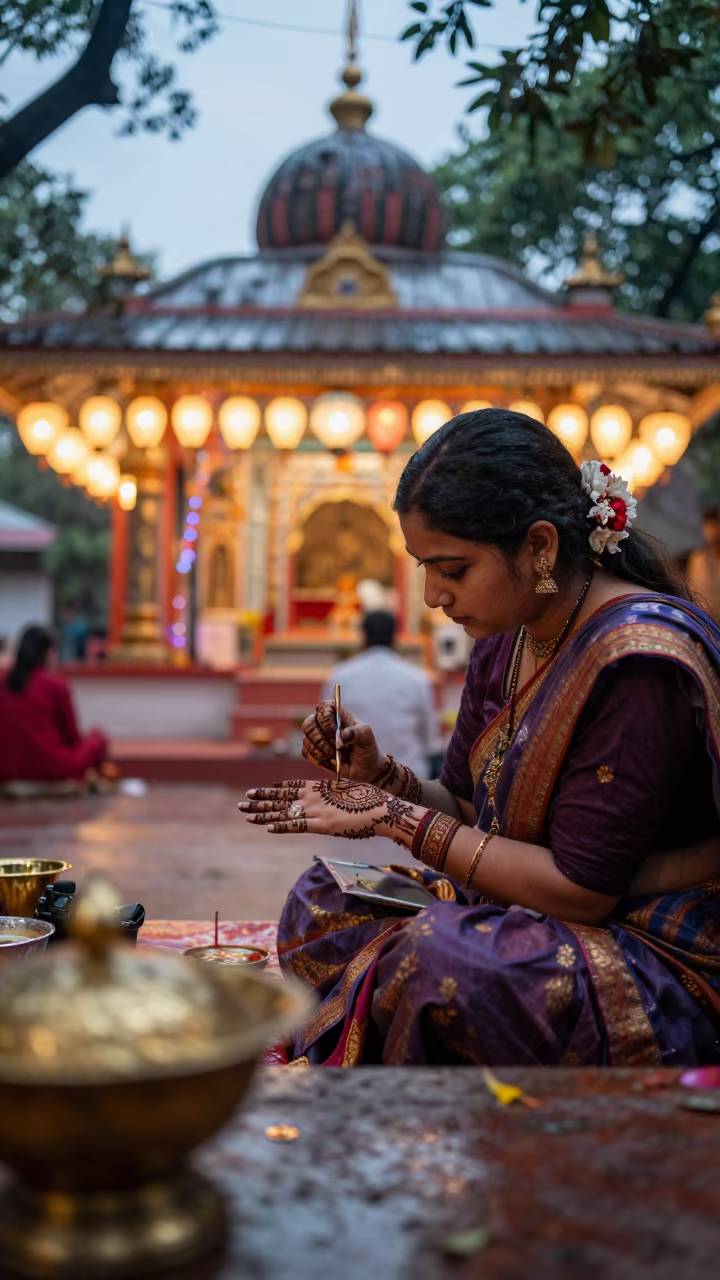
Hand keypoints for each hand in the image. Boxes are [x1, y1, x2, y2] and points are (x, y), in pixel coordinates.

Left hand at [238, 778, 419, 842]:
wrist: (381, 809)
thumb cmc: (371, 800)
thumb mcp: (349, 791)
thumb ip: (336, 794)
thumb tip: (333, 795)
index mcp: (321, 787)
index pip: (291, 786)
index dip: (273, 790)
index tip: (259, 791)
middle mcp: (314, 796)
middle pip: (281, 798)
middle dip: (260, 800)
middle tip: (242, 802)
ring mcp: (316, 810)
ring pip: (283, 812)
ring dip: (263, 813)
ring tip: (246, 813)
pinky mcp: (321, 825)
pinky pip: (296, 826)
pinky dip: (281, 826)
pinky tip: (266, 827)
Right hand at [301, 701, 383, 781]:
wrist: (365, 768)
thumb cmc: (366, 748)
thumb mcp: (367, 737)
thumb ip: (358, 732)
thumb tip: (342, 736)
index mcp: (338, 715)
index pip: (323, 707)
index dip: (324, 716)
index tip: (333, 729)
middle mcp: (324, 724)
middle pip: (309, 723)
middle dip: (322, 738)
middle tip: (337, 746)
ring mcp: (316, 738)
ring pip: (307, 740)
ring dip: (323, 751)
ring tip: (338, 755)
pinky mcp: (312, 752)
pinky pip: (307, 753)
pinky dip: (319, 759)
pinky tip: (332, 761)